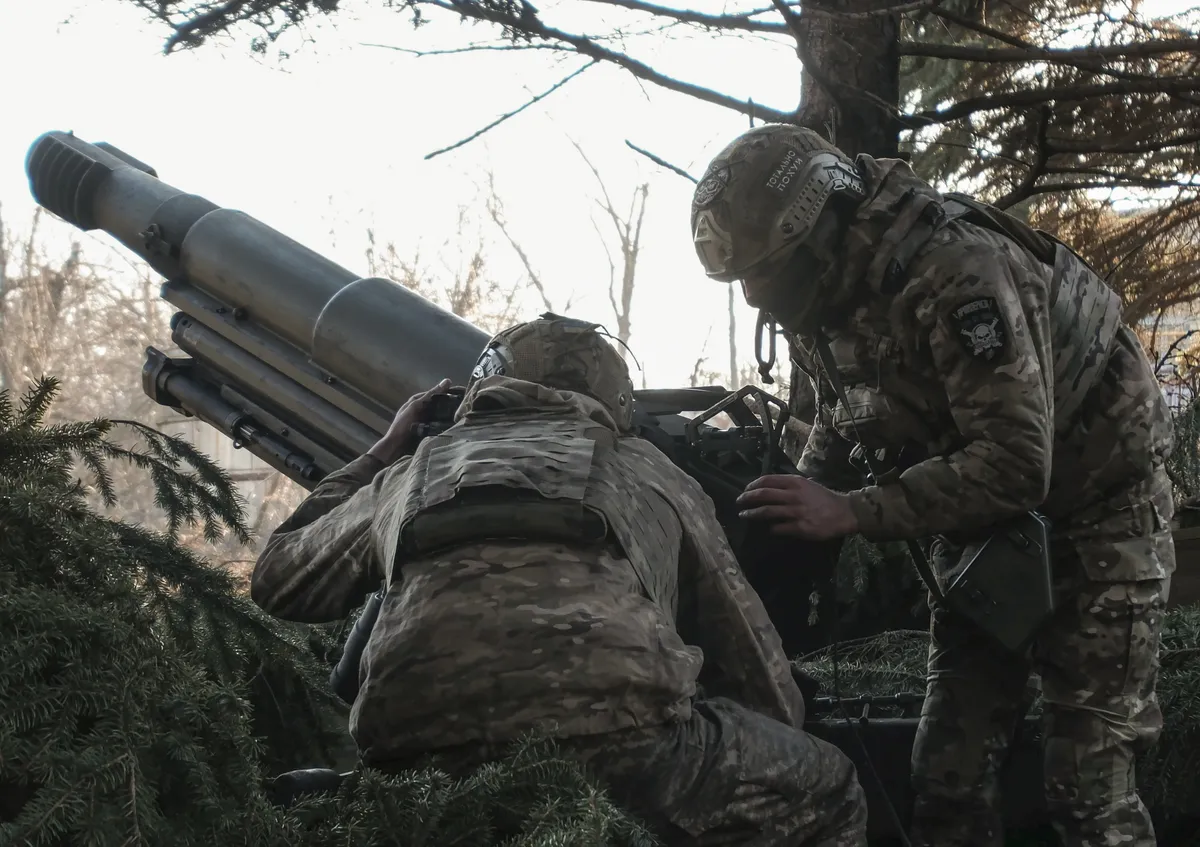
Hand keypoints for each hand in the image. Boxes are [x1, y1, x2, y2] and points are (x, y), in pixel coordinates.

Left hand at [368, 378, 453, 463]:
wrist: (396, 446)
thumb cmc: (403, 425)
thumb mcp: (415, 407)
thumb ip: (430, 395)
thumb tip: (447, 381)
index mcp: (416, 400)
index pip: (435, 393)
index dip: (446, 392)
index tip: (461, 394)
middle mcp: (420, 408)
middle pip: (437, 403)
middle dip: (448, 404)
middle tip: (463, 406)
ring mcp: (423, 419)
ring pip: (439, 413)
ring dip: (448, 414)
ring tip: (461, 415)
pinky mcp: (426, 429)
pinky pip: (438, 423)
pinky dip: (444, 423)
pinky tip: (453, 425)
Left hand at [736, 474, 858, 539]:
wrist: (844, 512)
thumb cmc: (824, 498)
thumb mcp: (808, 484)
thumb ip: (790, 485)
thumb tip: (769, 487)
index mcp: (795, 482)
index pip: (768, 480)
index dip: (753, 485)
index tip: (745, 490)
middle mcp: (794, 495)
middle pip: (763, 495)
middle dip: (747, 498)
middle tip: (739, 502)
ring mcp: (796, 512)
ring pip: (767, 512)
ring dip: (752, 514)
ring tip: (744, 515)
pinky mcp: (800, 527)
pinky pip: (779, 528)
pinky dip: (771, 528)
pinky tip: (769, 529)